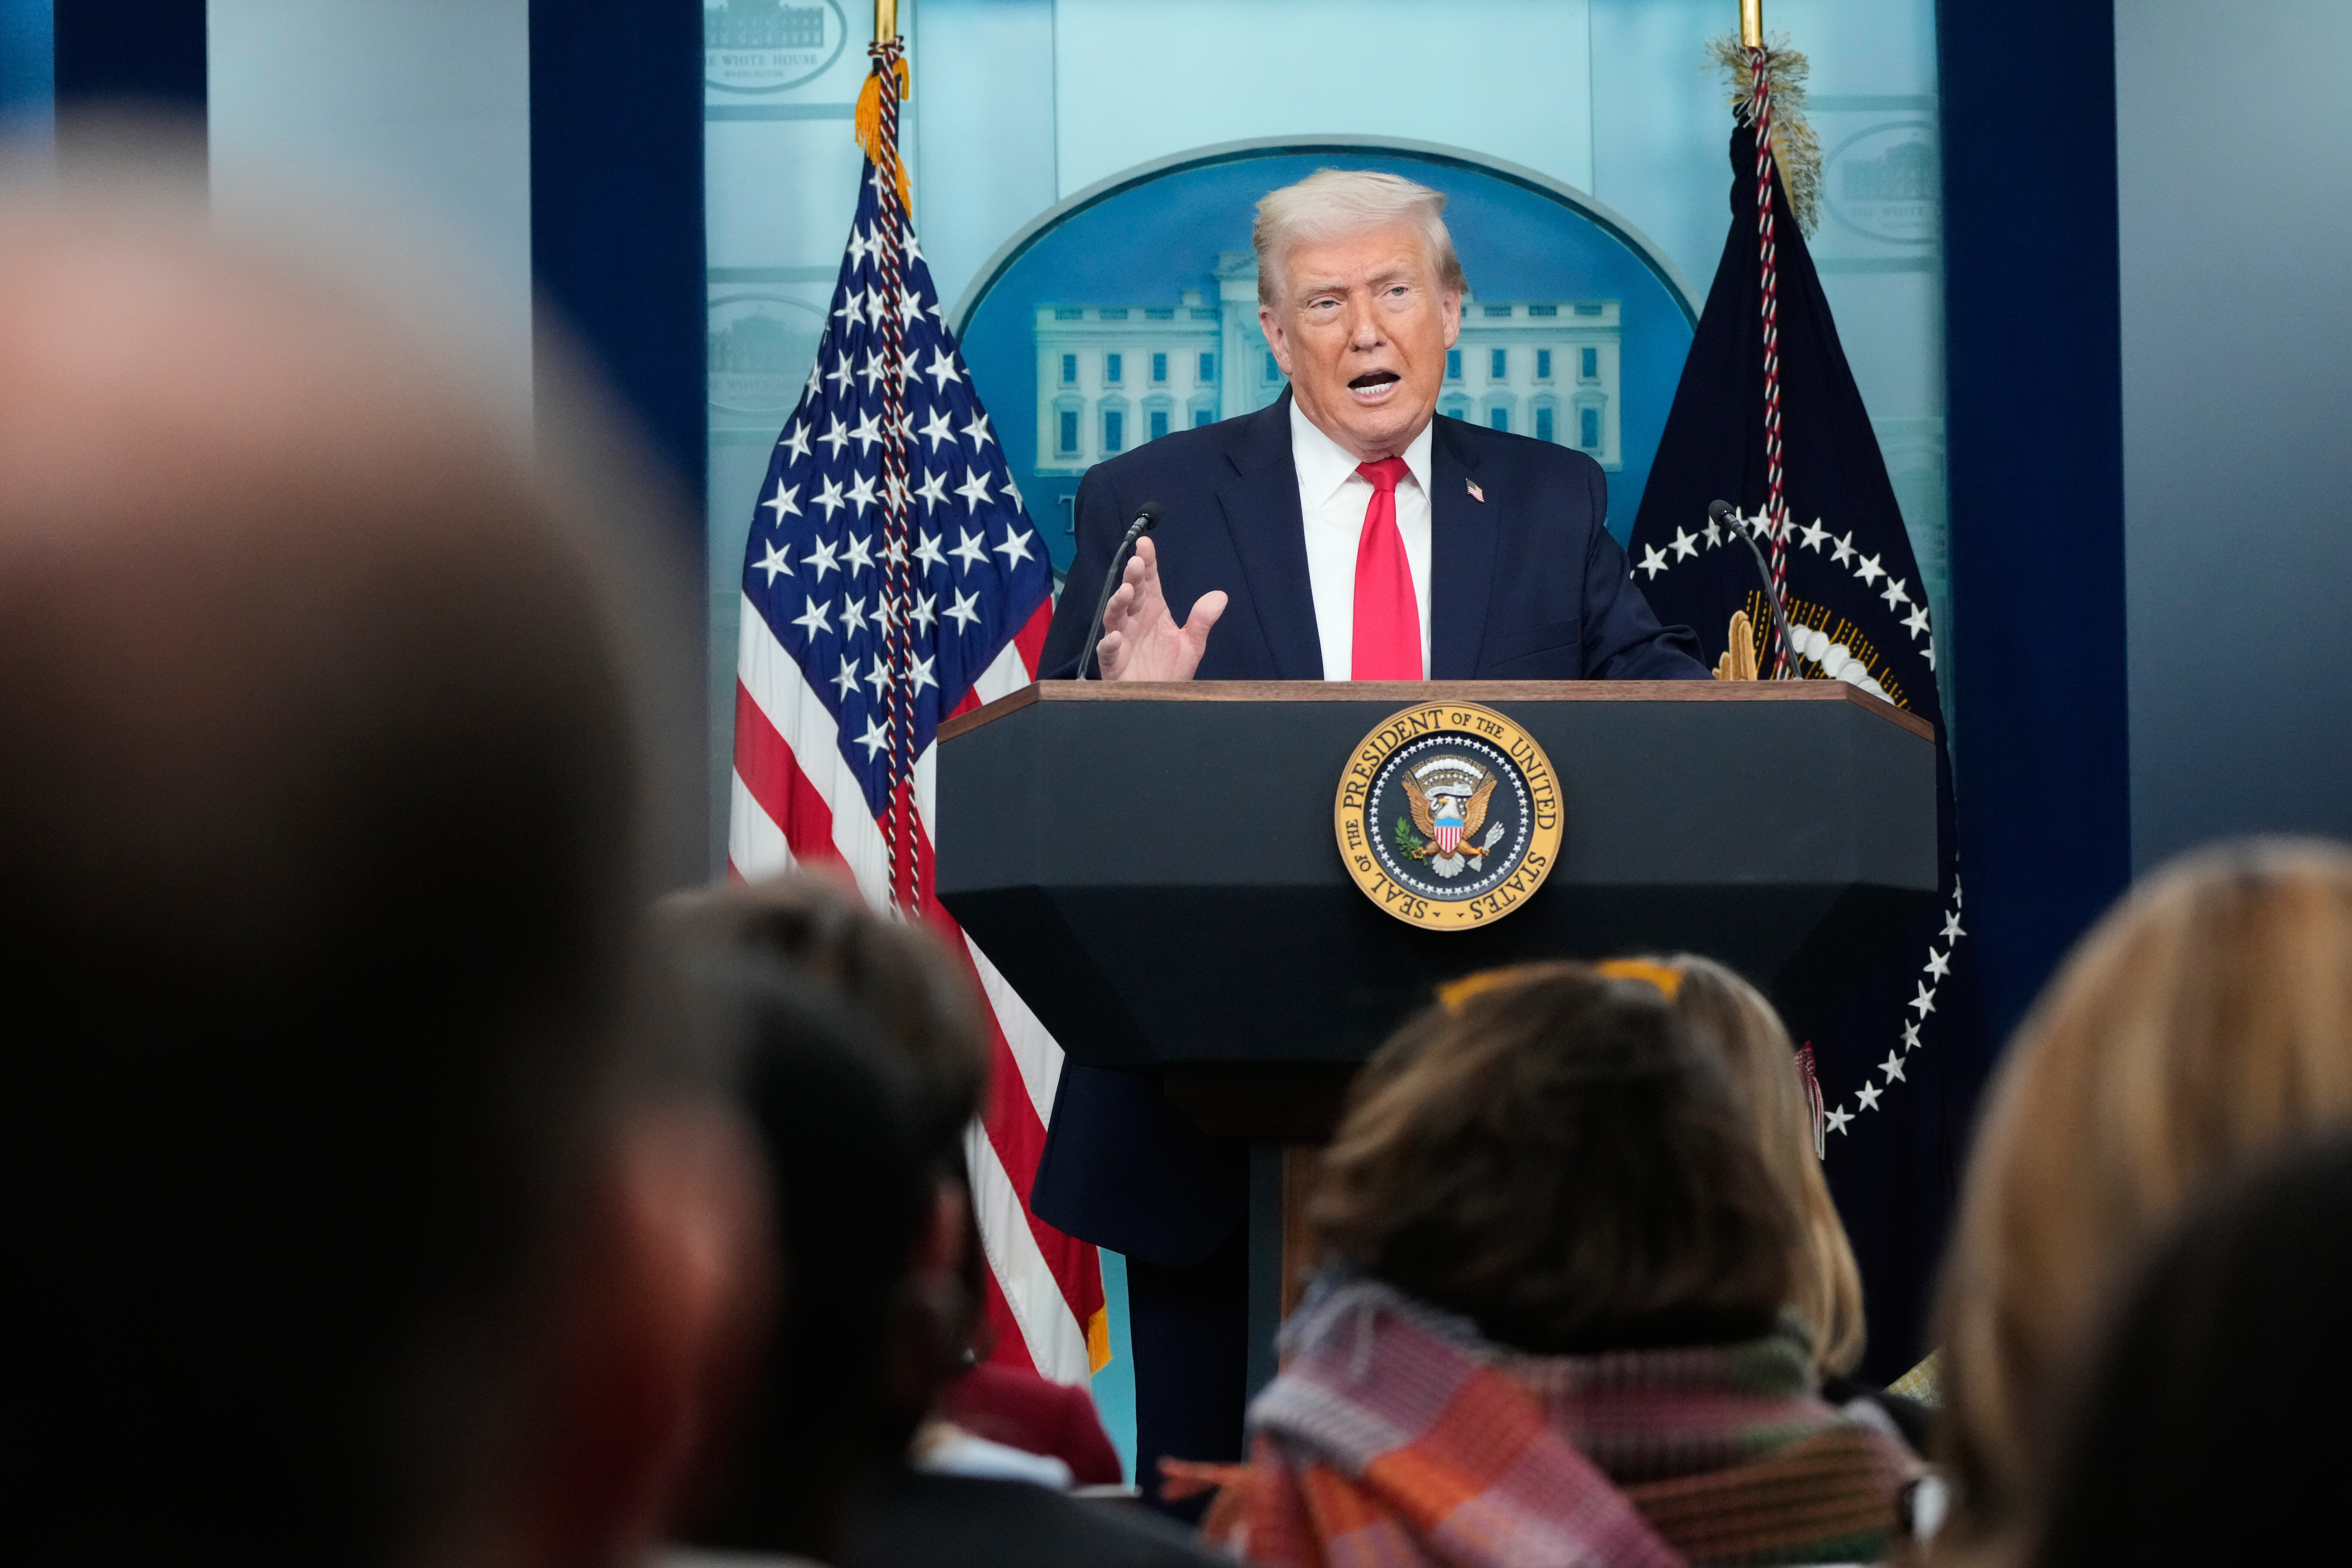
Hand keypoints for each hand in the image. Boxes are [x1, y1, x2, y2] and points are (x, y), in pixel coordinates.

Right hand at [1096, 536, 1226, 680]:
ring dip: (1119, 603)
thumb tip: (1220, 596)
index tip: (1146, 544)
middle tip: (1136, 563)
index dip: (1147, 562)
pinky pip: (1108, 651)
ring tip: (1127, 592)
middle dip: (1132, 578)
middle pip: (1131, 594)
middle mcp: (1134, 621)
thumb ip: (1202, 620)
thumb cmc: (1170, 671)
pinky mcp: (1113, 662)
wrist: (1158, 701)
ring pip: (1115, 616)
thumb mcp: (1192, 644)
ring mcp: (1121, 640)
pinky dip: (1110, 643)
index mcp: (1153, 611)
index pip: (1149, 581)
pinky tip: (1116, 636)